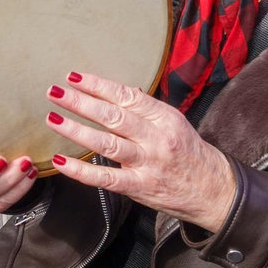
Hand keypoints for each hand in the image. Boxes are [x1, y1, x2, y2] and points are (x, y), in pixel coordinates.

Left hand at [44, 72, 237, 232]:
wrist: (214, 190)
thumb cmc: (188, 153)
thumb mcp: (173, 123)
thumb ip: (145, 110)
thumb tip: (116, 92)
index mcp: (164, 117)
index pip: (127, 96)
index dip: (98, 85)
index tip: (74, 77)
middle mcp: (155, 138)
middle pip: (113, 116)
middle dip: (81, 102)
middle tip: (55, 91)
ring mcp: (147, 163)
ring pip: (107, 143)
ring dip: (76, 130)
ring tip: (53, 118)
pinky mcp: (140, 187)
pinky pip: (105, 178)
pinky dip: (80, 170)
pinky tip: (60, 161)